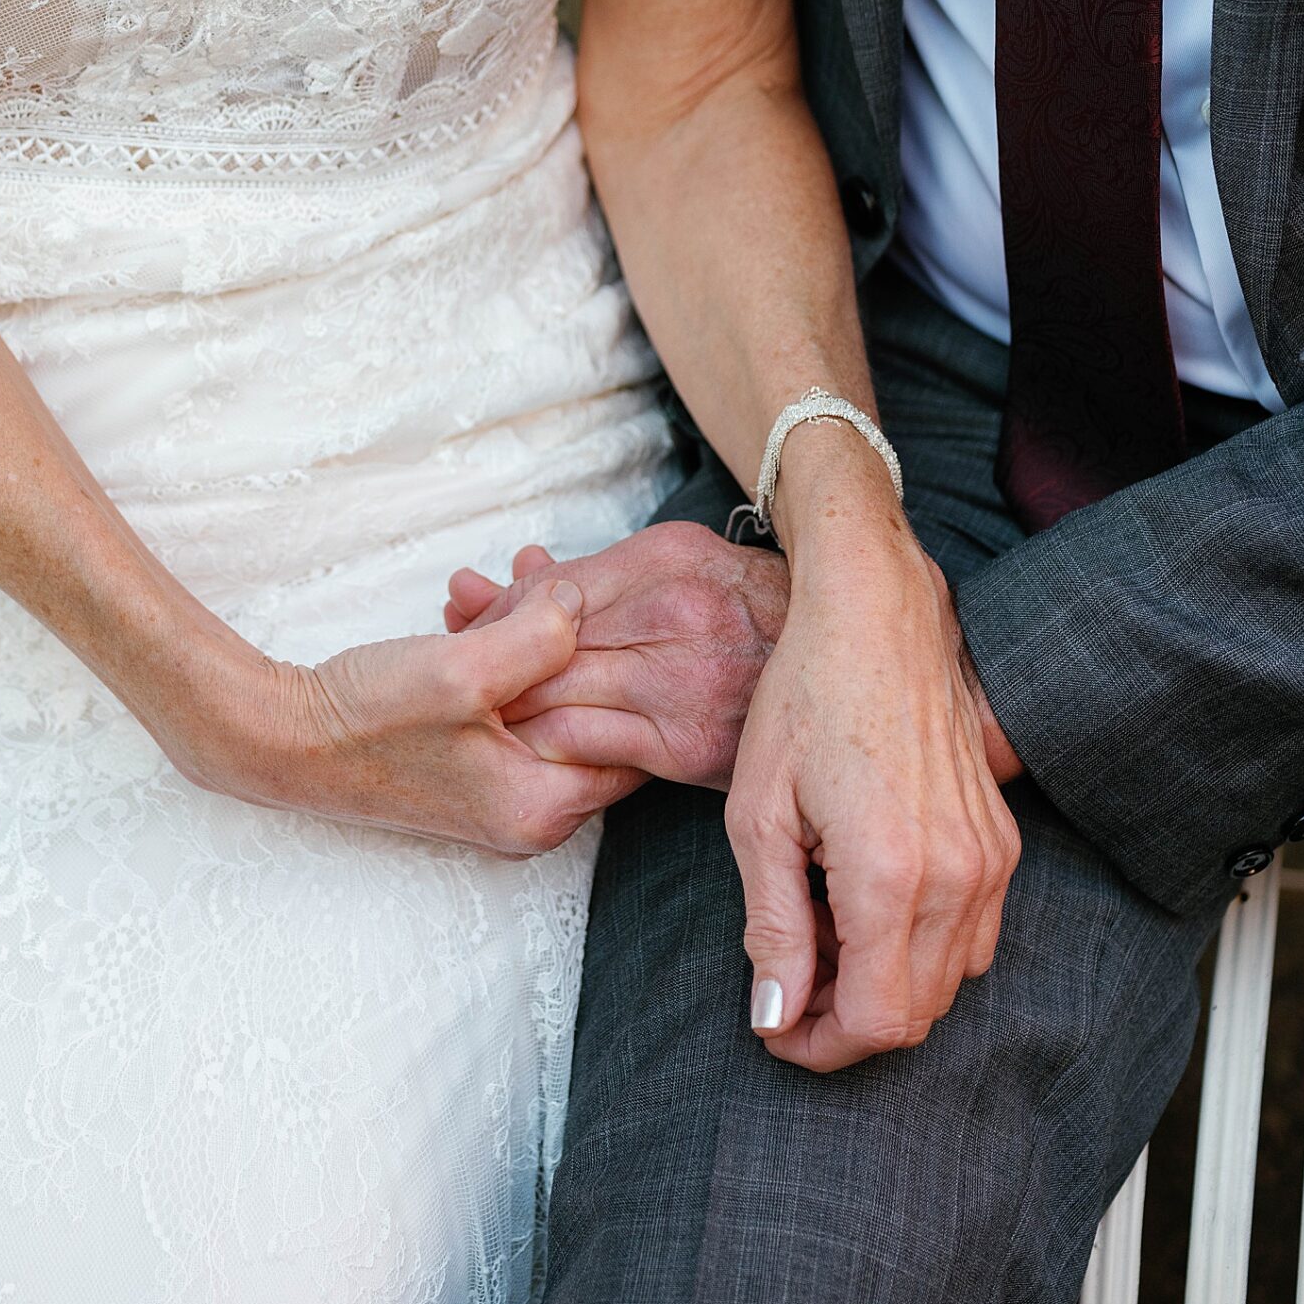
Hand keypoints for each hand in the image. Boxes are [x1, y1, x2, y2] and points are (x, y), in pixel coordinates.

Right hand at [213, 584, 646, 857]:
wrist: (281, 741)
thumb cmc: (366, 718)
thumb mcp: (462, 670)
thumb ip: (539, 636)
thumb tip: (585, 600)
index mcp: (544, 803)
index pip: (634, 738)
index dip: (626, 661)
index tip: (616, 601)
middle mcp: (533, 811)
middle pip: (592, 712)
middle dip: (575, 635)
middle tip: (549, 571)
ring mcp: (503, 793)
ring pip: (551, 700)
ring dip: (534, 636)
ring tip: (513, 574)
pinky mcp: (474, 770)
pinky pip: (515, 706)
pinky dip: (504, 657)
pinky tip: (477, 608)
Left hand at [442, 525, 789, 789]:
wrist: (854, 654)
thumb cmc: (756, 611)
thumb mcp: (681, 563)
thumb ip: (597, 572)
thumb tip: (517, 567)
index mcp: (666, 558)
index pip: (550, 588)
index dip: (499, 611)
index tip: (465, 620)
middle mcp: (671, 613)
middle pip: (544, 637)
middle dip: (487, 654)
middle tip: (449, 663)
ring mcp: (680, 680)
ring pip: (556, 689)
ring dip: (504, 700)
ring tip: (469, 707)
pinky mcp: (687, 744)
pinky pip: (586, 742)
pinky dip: (543, 742)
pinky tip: (522, 745)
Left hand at [727, 437, 1020, 1074]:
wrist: (875, 621)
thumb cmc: (806, 702)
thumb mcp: (759, 816)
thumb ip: (772, 927)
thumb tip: (776, 1017)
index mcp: (891, 873)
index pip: (879, 1022)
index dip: (821, 1045)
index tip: (775, 1024)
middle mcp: (959, 876)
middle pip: (917, 1014)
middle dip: (846, 1020)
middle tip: (786, 979)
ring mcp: (992, 860)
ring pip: (950, 982)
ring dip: (884, 983)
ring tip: (818, 928)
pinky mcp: (1003, 843)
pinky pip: (972, 936)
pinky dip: (918, 946)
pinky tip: (861, 899)